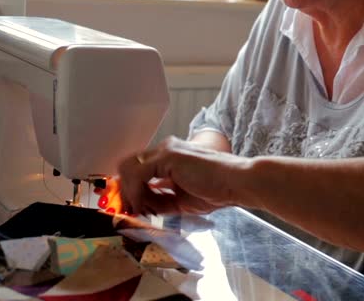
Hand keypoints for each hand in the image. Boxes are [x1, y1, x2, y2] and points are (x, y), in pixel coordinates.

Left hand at [117, 136, 247, 215]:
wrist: (238, 183)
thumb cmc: (219, 191)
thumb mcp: (182, 200)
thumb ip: (161, 201)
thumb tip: (141, 208)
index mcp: (171, 158)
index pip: (139, 170)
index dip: (131, 191)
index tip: (132, 210)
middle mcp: (166, 149)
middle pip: (129, 167)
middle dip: (125, 192)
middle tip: (128, 212)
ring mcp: (166, 150)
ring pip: (129, 168)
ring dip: (129, 194)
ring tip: (137, 211)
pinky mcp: (167, 155)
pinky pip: (137, 173)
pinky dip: (135, 192)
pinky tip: (144, 206)